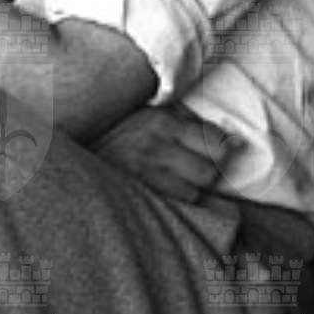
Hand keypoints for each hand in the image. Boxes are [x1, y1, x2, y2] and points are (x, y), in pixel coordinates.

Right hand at [95, 106, 237, 205]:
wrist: (78, 137)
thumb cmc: (122, 125)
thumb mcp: (154, 112)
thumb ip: (190, 123)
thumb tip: (236, 141)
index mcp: (163, 122)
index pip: (216, 142)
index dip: (224, 149)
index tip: (222, 151)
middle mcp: (156, 146)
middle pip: (210, 170)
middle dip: (210, 171)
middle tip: (200, 167)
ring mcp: (145, 170)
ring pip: (195, 191)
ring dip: (194, 188)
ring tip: (183, 180)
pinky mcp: (136, 188)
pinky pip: (176, 201)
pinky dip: (180, 198)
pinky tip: (171, 189)